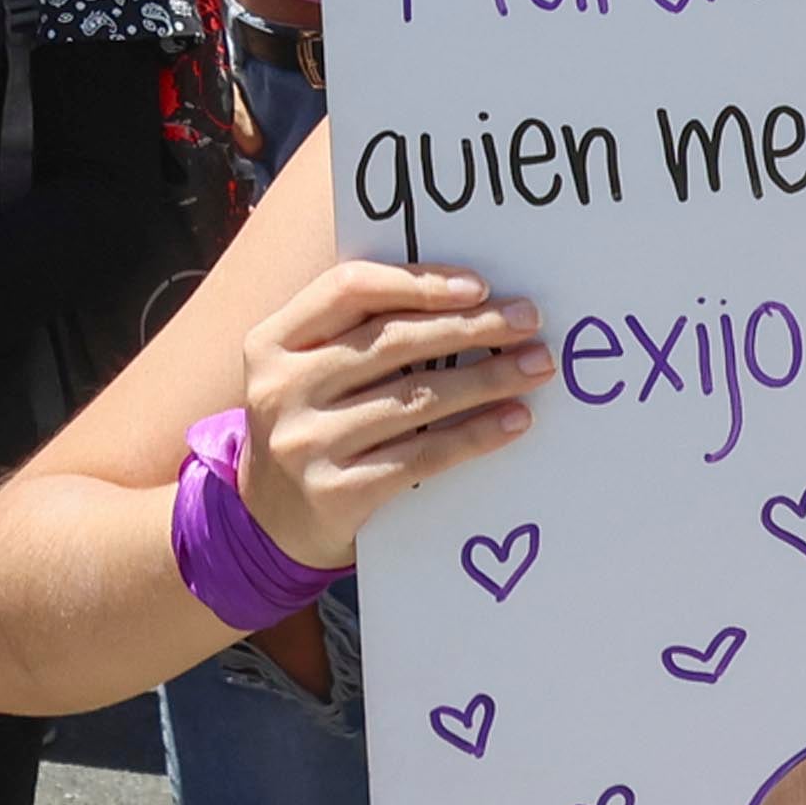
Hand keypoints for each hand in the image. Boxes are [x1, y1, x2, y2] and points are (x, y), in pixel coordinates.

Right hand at [236, 262, 554, 570]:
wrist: (269, 522)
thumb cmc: (312, 422)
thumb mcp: (310, 368)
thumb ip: (361, 328)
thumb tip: (470, 297)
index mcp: (272, 342)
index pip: (349, 289)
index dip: (418, 282)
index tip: (480, 286)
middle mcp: (281, 388)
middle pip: (392, 342)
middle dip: (471, 327)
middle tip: (528, 320)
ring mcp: (305, 443)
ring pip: (415, 398)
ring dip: (487, 378)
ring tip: (536, 366)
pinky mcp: (336, 493)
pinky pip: (422, 455)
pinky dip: (476, 434)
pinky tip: (515, 420)